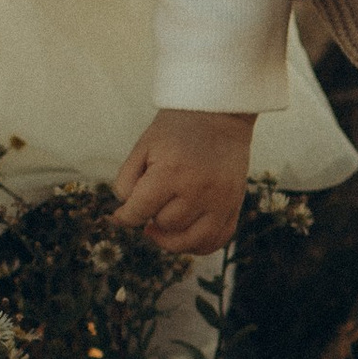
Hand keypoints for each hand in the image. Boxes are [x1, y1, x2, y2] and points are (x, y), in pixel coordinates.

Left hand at [109, 106, 253, 255]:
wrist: (219, 114)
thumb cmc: (176, 130)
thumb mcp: (143, 147)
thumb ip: (127, 180)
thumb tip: (125, 214)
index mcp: (171, 172)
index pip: (139, 212)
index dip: (125, 216)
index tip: (121, 215)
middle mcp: (198, 190)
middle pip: (165, 226)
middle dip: (153, 216)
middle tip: (155, 199)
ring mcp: (220, 200)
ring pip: (190, 241)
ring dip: (173, 235)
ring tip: (165, 222)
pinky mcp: (235, 205)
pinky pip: (216, 240)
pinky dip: (199, 244)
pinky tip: (187, 233)